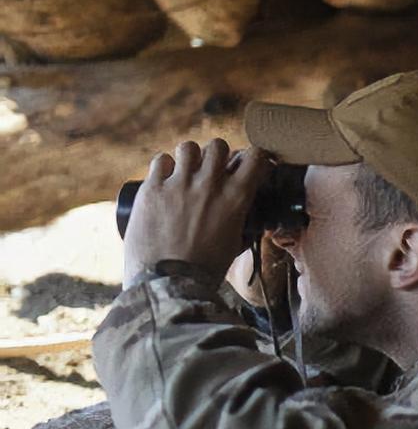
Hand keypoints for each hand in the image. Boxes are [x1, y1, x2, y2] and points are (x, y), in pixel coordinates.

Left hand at [122, 139, 272, 285]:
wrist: (168, 284)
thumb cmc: (205, 270)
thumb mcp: (235, 242)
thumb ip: (242, 222)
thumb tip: (248, 217)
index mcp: (236, 197)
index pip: (254, 156)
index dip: (254, 156)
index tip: (249, 163)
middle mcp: (209, 184)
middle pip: (218, 145)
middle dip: (217, 154)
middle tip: (212, 168)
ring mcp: (179, 185)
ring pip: (188, 147)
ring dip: (189, 157)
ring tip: (185, 171)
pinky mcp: (152, 190)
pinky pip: (160, 161)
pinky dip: (164, 167)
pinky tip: (164, 179)